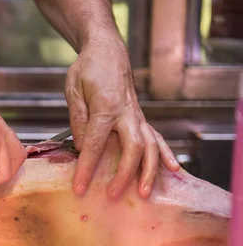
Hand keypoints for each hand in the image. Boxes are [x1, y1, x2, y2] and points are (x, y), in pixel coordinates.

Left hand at [65, 37, 180, 198]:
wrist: (107, 50)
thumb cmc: (87, 69)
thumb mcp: (73, 90)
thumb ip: (78, 119)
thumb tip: (81, 146)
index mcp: (105, 107)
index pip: (94, 144)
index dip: (87, 168)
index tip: (79, 187)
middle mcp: (126, 113)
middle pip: (133, 148)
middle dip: (125, 174)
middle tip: (114, 195)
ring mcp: (137, 116)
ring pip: (150, 146)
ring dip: (149, 171)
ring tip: (144, 193)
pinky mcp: (141, 118)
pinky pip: (157, 138)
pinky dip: (166, 155)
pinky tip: (172, 170)